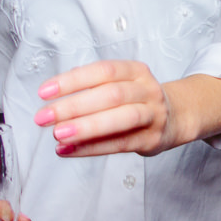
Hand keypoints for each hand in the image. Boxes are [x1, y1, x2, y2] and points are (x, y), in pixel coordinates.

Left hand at [37, 62, 220, 156]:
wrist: (177, 117)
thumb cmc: (137, 100)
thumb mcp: (120, 83)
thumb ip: (92, 87)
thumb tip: (54, 97)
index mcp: (136, 71)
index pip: (103, 71)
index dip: (73, 80)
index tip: (44, 92)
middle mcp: (147, 90)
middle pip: (111, 95)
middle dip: (74, 106)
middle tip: (44, 117)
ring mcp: (153, 115)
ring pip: (121, 118)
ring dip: (87, 127)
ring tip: (57, 134)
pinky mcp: (152, 139)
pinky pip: (121, 144)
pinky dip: (92, 148)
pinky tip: (69, 150)